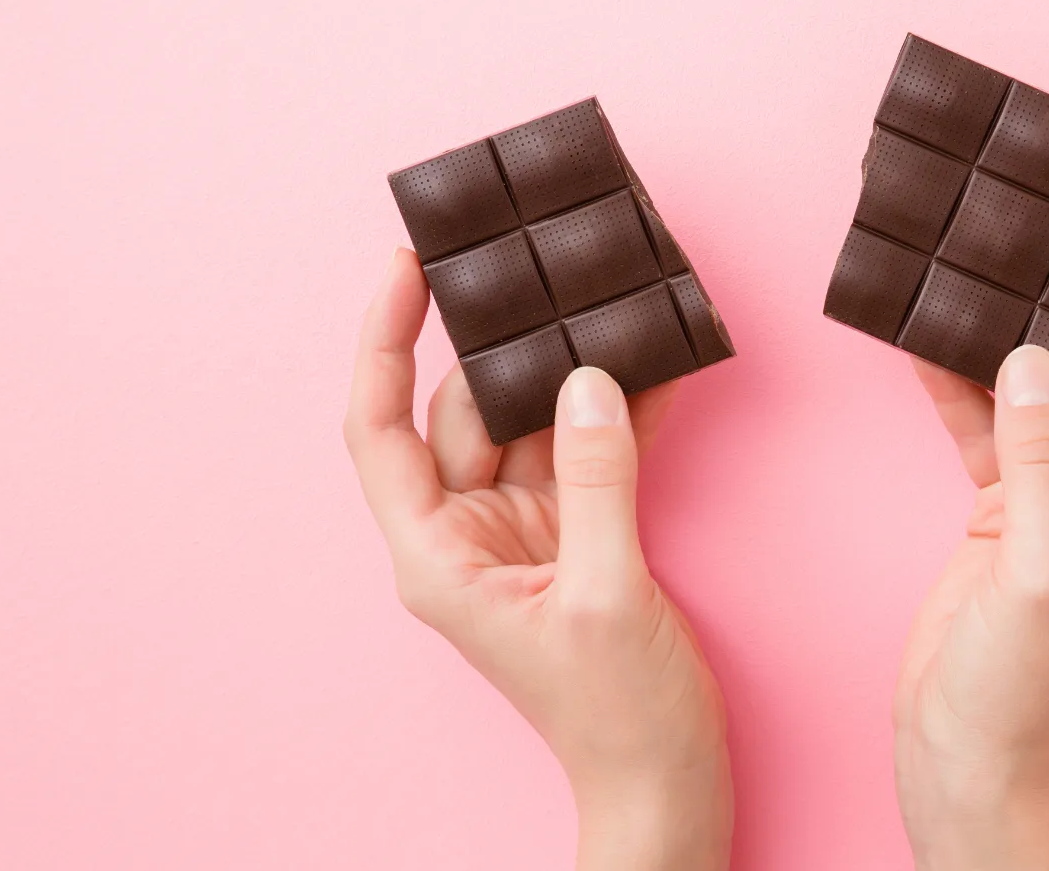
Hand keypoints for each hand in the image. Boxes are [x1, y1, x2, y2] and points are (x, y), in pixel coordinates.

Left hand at [343, 248, 731, 870]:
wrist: (667, 783)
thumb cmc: (617, 717)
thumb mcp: (604, 592)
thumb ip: (596, 479)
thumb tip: (588, 379)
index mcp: (438, 554)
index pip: (381, 426)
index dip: (384, 340)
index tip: (406, 266)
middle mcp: (468, 534)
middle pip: (465, 410)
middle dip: (506, 343)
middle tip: (541, 267)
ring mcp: (522, 531)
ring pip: (533, 422)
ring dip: (572, 371)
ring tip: (608, 302)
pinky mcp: (576, 534)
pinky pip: (588, 452)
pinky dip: (619, 413)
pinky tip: (657, 367)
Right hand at [893, 218, 1048, 869]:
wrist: (960, 754)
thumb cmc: (1026, 692)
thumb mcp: (1043, 573)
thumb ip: (1043, 458)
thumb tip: (1032, 360)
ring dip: (1032, 336)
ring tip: (1005, 266)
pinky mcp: (1016, 508)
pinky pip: (998, 424)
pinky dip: (965, 384)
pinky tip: (931, 339)